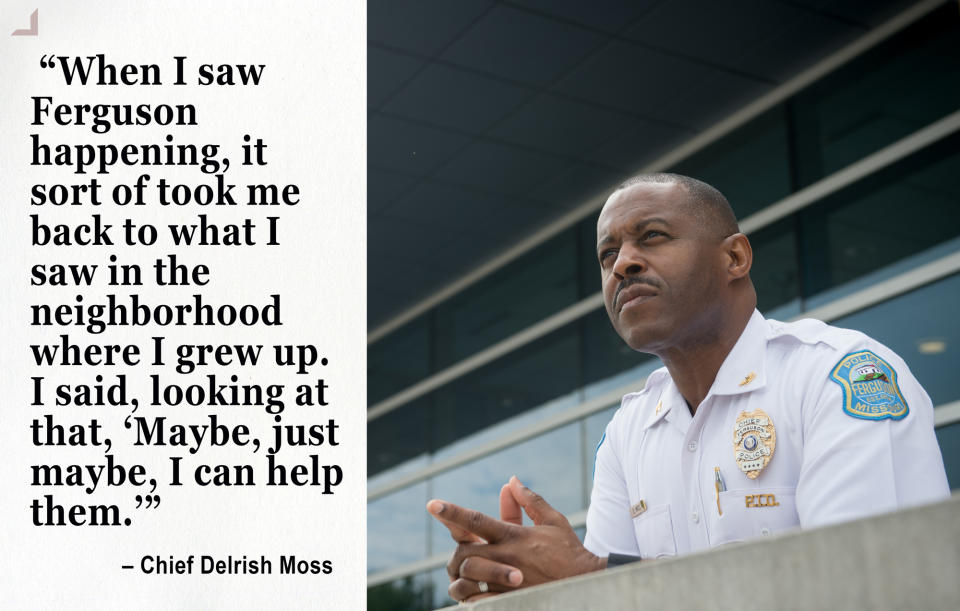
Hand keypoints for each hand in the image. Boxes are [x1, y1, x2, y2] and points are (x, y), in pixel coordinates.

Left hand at [427, 476, 604, 601]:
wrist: (586, 583)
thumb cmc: (569, 551)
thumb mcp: (553, 521)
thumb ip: (529, 501)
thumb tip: (511, 481)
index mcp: (514, 535)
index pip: (477, 520)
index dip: (452, 512)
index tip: (432, 504)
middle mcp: (507, 557)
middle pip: (465, 551)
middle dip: (455, 554)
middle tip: (456, 557)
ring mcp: (507, 581)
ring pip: (467, 578)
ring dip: (458, 578)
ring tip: (459, 579)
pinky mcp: (510, 600)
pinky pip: (479, 601)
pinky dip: (470, 599)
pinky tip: (471, 596)